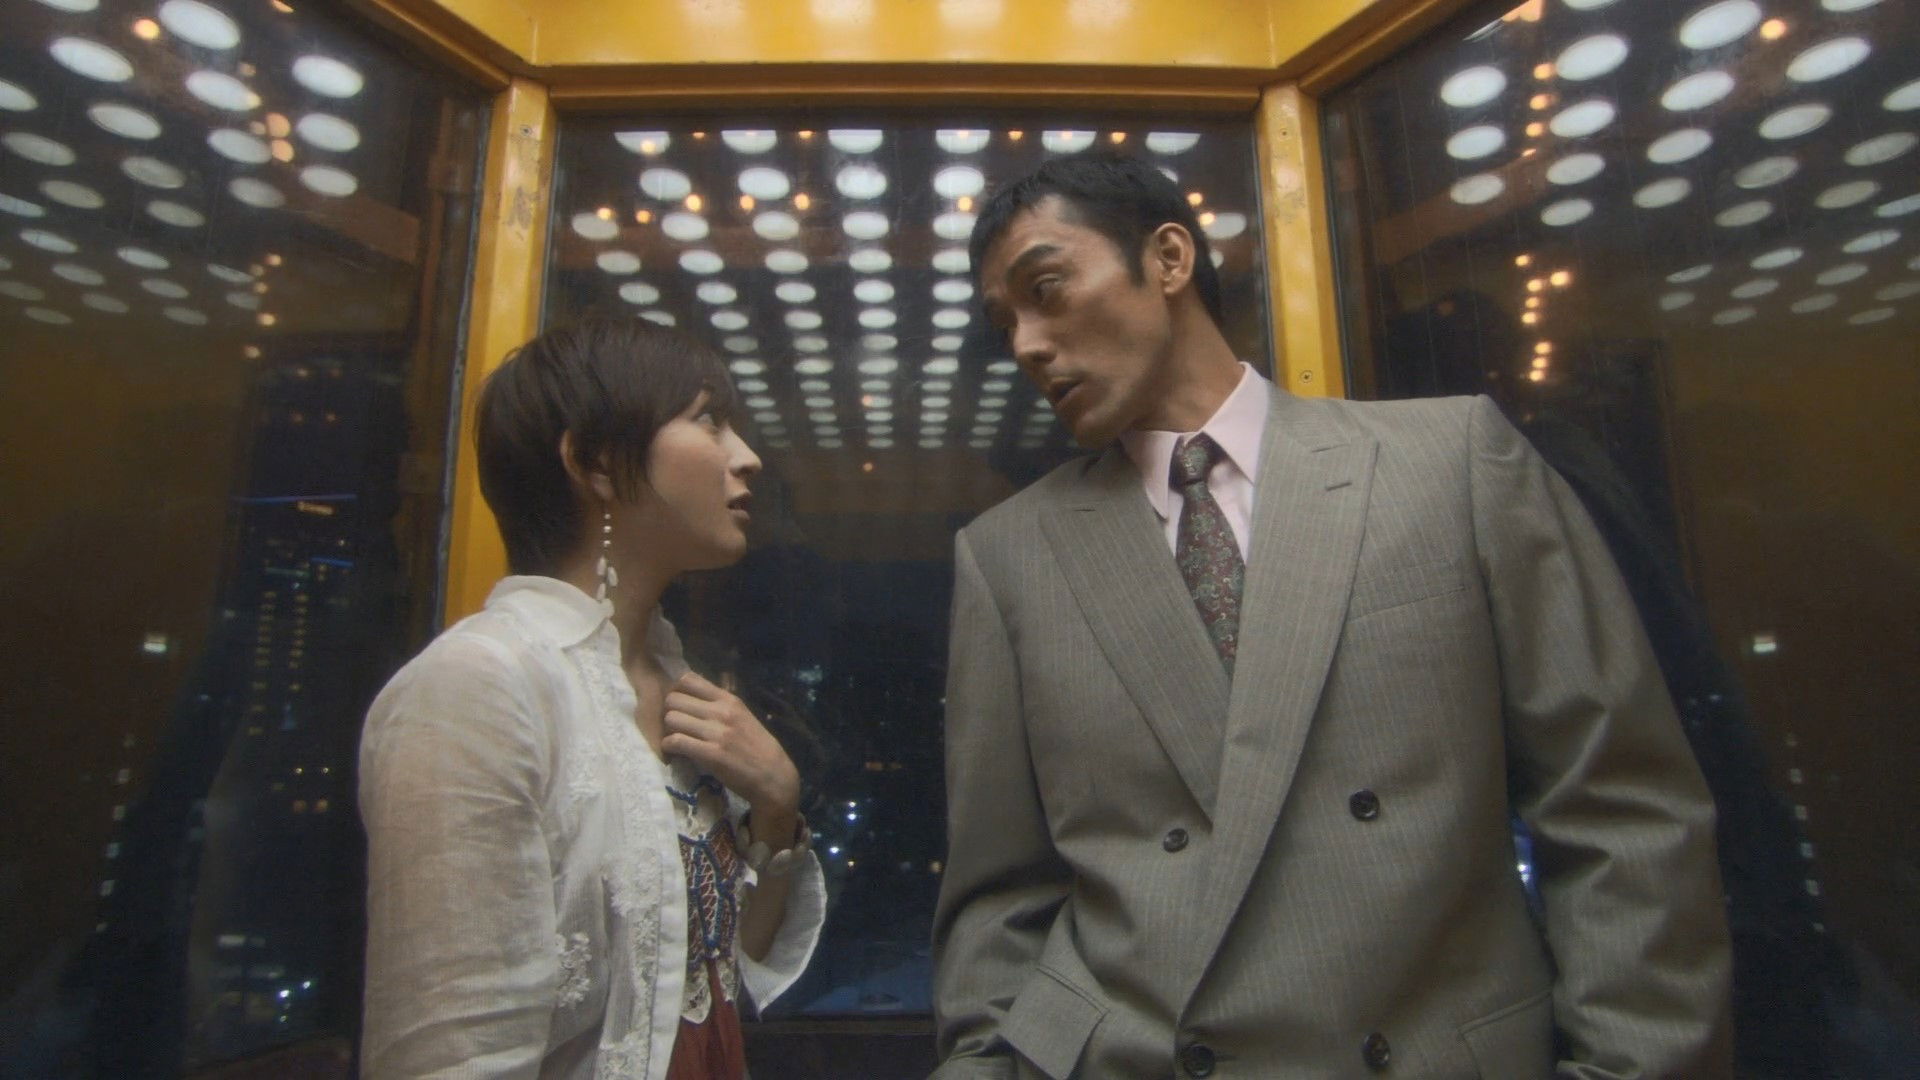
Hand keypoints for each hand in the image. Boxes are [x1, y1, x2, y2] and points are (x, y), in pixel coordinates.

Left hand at [661, 671, 800, 826]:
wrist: (773, 775)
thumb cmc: (756, 746)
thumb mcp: (742, 715)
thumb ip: (720, 704)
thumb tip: (693, 695)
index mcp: (728, 699)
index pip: (688, 679)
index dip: (676, 692)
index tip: (679, 706)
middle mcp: (721, 711)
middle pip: (674, 699)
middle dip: (669, 712)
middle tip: (675, 726)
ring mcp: (716, 732)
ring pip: (671, 719)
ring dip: (668, 731)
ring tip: (676, 740)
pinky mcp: (711, 754)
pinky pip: (676, 741)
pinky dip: (669, 747)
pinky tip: (675, 753)